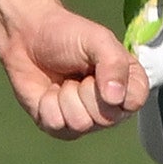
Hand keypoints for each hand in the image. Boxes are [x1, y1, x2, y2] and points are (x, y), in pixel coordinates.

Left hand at [0, 0, 147, 136]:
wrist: (27, 38)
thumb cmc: (67, 35)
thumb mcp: (97, 39)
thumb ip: (114, 63)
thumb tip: (115, 98)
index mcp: (127, 84)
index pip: (135, 101)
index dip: (117, 88)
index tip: (101, 68)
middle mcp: (110, 107)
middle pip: (107, 118)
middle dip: (86, 91)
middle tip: (79, 73)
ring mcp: (86, 120)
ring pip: (80, 123)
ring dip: (65, 96)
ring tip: (64, 81)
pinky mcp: (60, 128)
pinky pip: (56, 125)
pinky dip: (47, 104)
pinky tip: (48, 91)